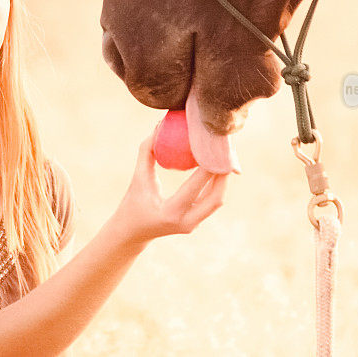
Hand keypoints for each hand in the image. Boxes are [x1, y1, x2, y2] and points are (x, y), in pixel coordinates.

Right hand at [109, 131, 228, 247]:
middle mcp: (186, 222)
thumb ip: (147, 152)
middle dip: (223, 174)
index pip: (194, 187)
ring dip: (222, 178)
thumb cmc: (133, 202)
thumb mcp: (138, 177)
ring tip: (225, 156)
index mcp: (170, 212)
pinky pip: (212, 201)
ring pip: (217, 200)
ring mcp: (193, 224)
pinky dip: (216, 184)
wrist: (132, 232)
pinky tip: (217, 166)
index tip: (213, 147)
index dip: (207, 167)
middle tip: (225, 151)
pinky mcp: (196, 221)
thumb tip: (159, 126)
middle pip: (215, 197)